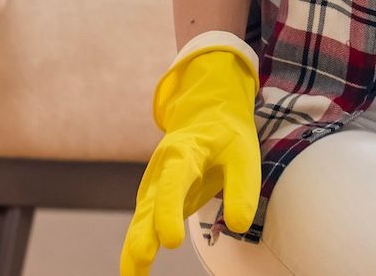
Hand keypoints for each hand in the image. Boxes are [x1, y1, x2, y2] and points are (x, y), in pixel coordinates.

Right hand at [120, 37, 261, 275]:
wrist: (208, 116)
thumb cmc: (227, 137)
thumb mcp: (244, 153)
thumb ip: (242, 187)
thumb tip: (238, 225)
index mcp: (184, 152)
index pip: (174, 183)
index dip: (169, 212)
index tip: (172, 241)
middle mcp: (161, 171)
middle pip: (150, 205)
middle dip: (143, 234)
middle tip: (141, 259)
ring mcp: (154, 187)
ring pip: (141, 218)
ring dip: (134, 246)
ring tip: (131, 275)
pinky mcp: (155, 200)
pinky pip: (144, 225)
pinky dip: (136, 247)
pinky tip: (133, 270)